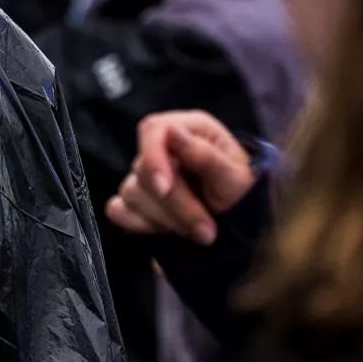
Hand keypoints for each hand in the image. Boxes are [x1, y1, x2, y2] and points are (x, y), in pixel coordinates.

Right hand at [106, 111, 256, 244]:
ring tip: (200, 232)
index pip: (153, 130)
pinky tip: (166, 230)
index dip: (153, 157)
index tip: (164, 188)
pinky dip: (140, 224)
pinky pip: (118, 210)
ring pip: (131, 193)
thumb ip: (206, 156)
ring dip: (165, 220)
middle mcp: (162, 147)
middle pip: (143, 169)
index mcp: (187, 129)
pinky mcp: (135, 199)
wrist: (244, 218)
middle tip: (207, 230)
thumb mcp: (237, 177)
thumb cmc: (245, 191)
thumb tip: (172, 133)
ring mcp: (145, 174)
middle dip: (175, 205)